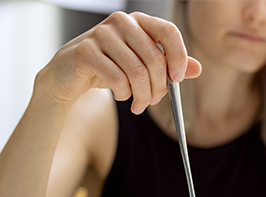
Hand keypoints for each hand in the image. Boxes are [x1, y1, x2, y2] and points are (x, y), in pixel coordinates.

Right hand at [38, 12, 201, 113]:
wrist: (69, 75)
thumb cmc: (109, 68)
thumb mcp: (142, 67)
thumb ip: (169, 66)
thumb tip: (197, 68)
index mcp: (138, 22)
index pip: (168, 32)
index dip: (178, 57)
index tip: (176, 79)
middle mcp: (121, 22)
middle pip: (154, 58)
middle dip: (158, 87)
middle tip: (152, 101)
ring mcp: (101, 34)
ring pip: (136, 71)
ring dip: (141, 95)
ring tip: (138, 105)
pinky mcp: (85, 51)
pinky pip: (117, 78)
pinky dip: (123, 93)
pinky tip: (121, 96)